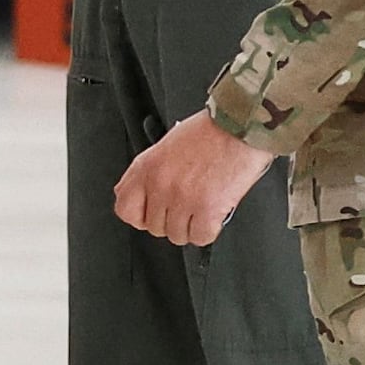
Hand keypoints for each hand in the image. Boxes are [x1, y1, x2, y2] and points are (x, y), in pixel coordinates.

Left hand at [114, 112, 282, 247]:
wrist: (239, 127)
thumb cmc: (209, 131)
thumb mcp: (166, 145)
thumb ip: (150, 171)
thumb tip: (142, 193)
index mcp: (147, 166)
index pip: (125, 209)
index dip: (140, 216)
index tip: (150, 214)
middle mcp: (160, 184)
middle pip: (154, 227)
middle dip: (171, 221)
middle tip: (185, 208)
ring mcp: (182, 199)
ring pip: (177, 236)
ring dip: (190, 227)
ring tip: (201, 210)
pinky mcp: (208, 209)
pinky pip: (200, 237)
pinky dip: (208, 231)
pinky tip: (213, 215)